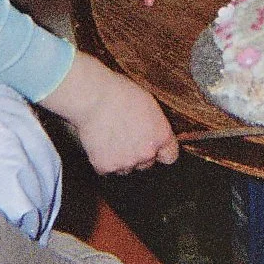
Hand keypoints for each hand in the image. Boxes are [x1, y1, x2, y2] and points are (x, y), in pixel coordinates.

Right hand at [39, 54, 179, 172]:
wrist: (93, 97)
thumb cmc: (120, 93)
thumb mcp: (150, 105)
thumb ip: (156, 127)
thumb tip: (155, 136)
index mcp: (161, 137)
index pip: (170, 157)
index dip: (160, 151)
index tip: (153, 147)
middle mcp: (147, 153)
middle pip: (146, 163)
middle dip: (137, 154)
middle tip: (124, 136)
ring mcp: (126, 162)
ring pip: (125, 169)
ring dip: (119, 159)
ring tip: (109, 137)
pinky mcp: (106, 166)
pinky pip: (105, 169)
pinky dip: (101, 160)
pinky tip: (98, 142)